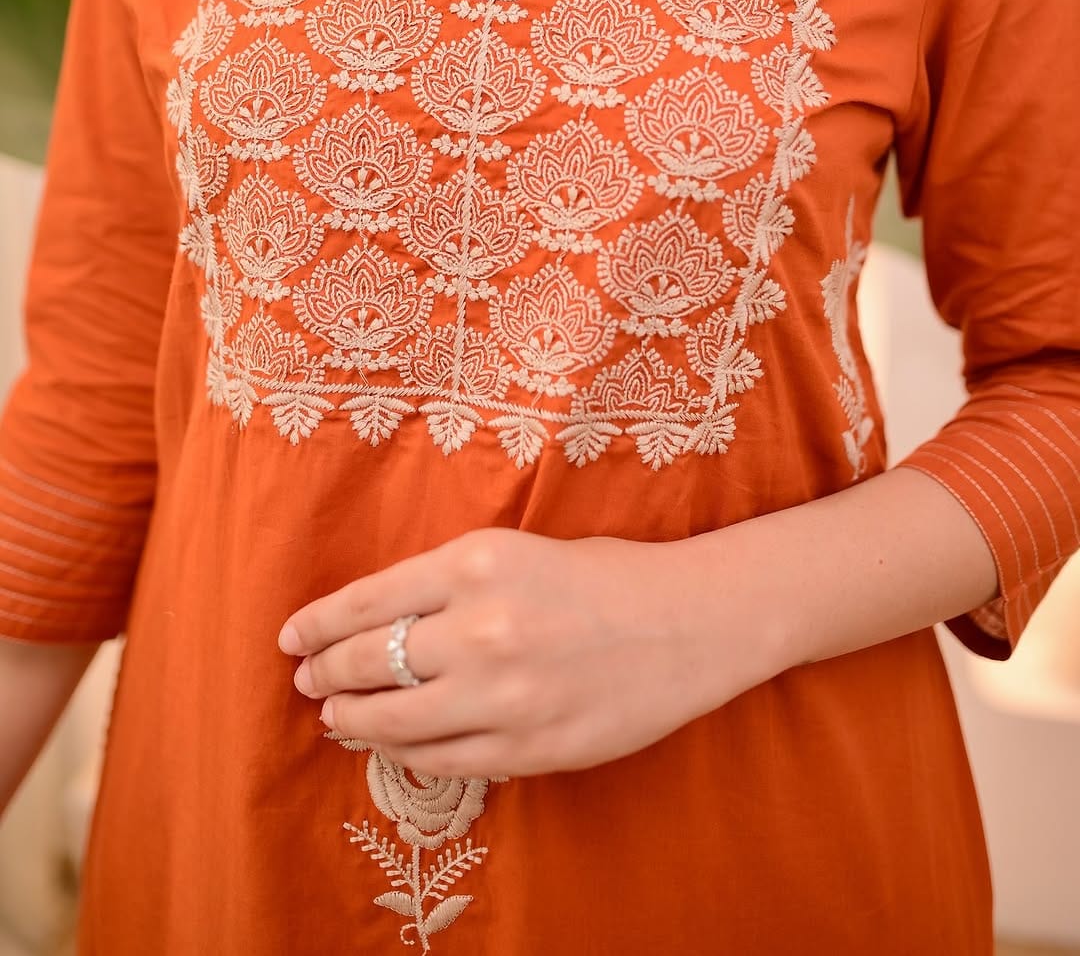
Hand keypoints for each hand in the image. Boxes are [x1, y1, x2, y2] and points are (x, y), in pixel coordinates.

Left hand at [277, 527, 781, 779]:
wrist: (689, 624)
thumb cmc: (605, 575)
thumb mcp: (516, 551)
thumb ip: (446, 584)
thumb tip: (373, 623)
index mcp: (477, 563)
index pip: (367, 601)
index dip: (318, 625)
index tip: (293, 638)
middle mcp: (481, 628)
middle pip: (369, 662)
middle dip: (325, 674)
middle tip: (307, 680)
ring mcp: (503, 694)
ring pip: (392, 721)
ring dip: (351, 721)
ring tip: (335, 717)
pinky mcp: (527, 747)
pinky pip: (440, 760)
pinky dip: (403, 754)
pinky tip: (391, 746)